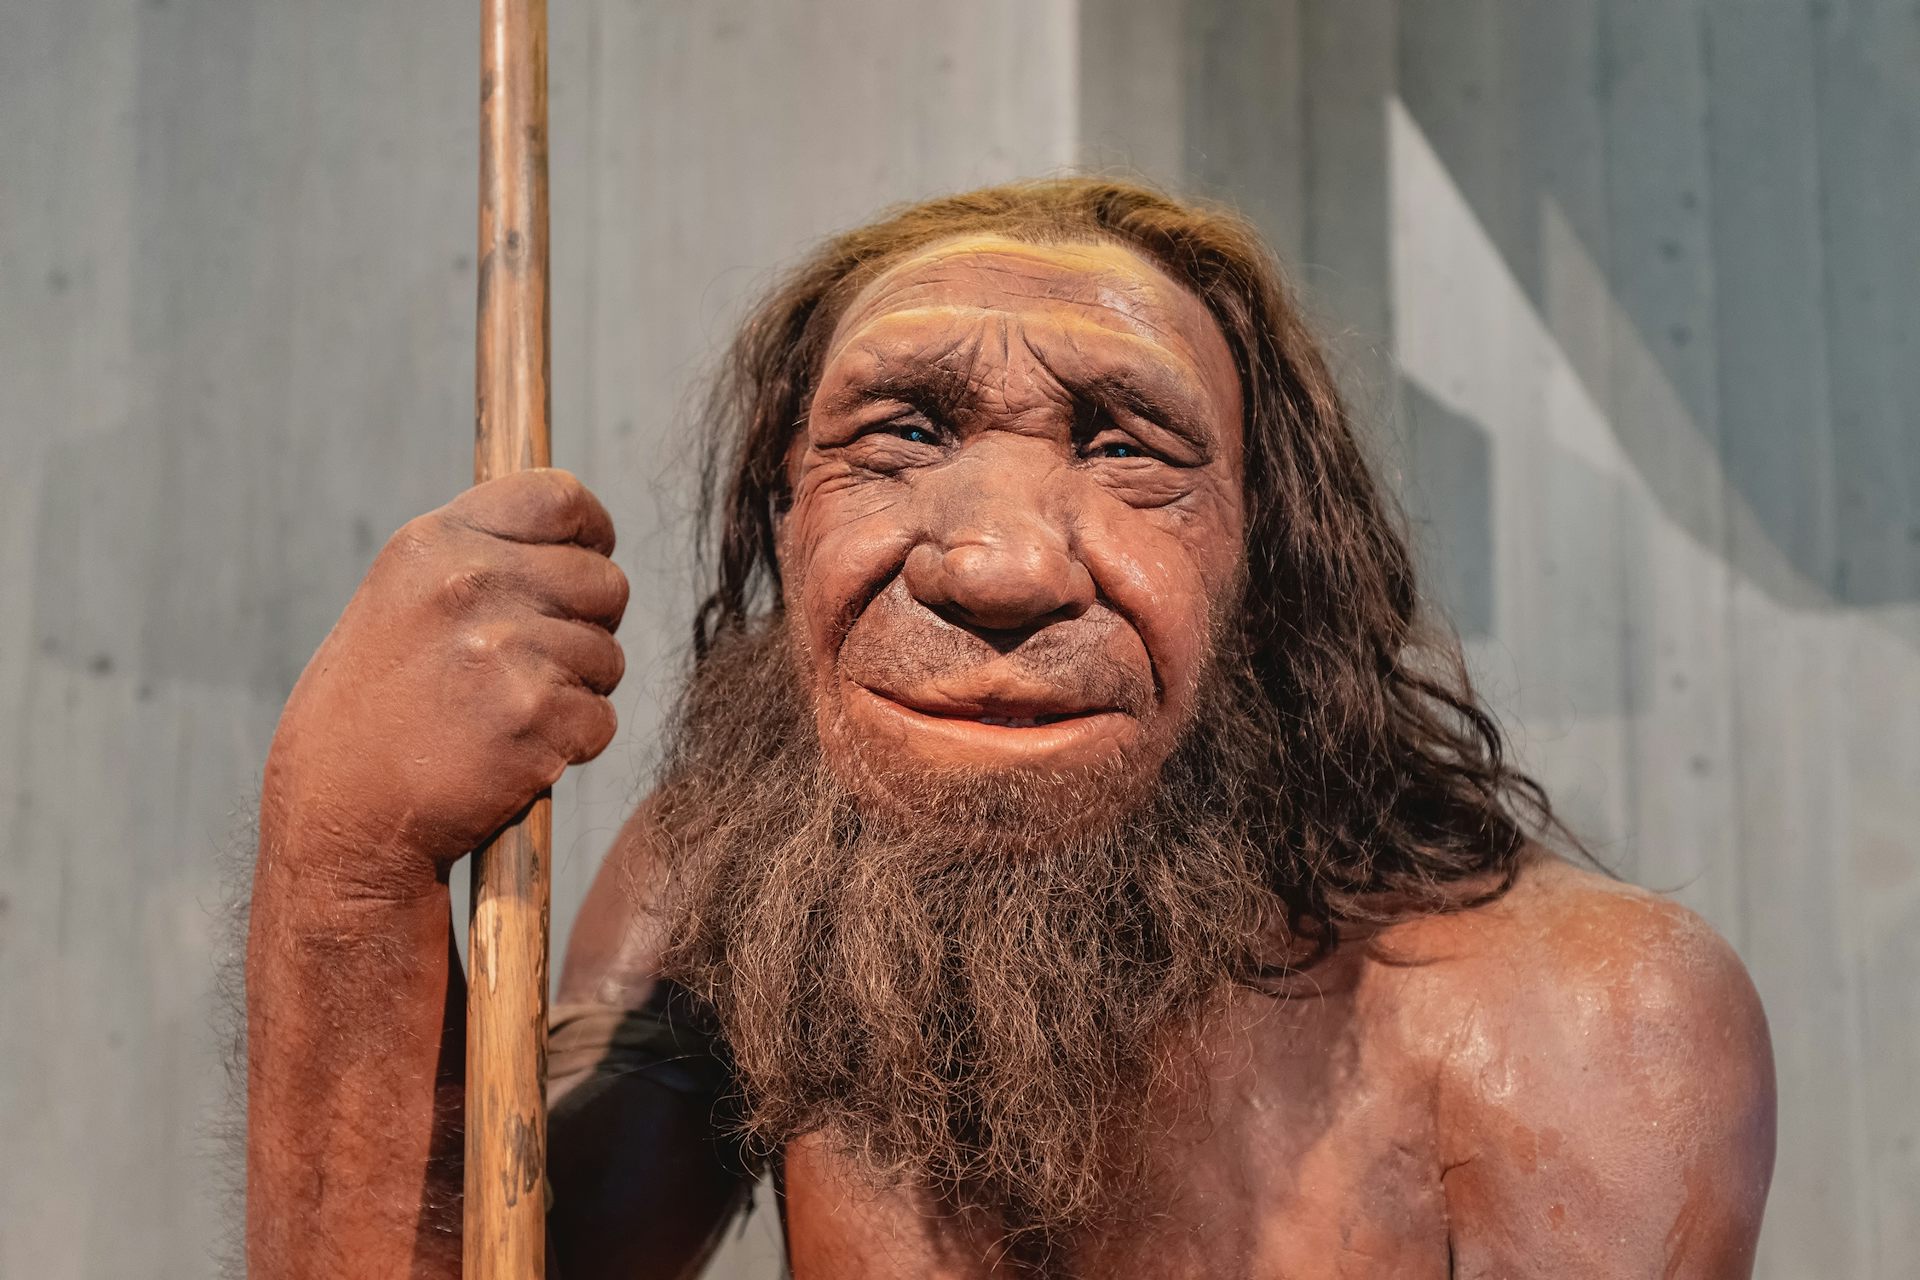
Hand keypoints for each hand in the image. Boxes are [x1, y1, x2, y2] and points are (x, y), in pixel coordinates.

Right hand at [262, 468, 627, 895]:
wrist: (341, 816)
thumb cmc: (377, 712)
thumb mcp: (404, 602)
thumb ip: (479, 559)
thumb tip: (575, 531)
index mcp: (436, 542)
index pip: (561, 498)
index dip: (592, 533)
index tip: (590, 558)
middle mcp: (471, 582)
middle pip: (606, 583)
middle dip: (588, 626)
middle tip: (535, 666)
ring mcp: (504, 647)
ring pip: (608, 658)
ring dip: (576, 692)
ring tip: (504, 716)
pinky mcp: (533, 714)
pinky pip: (600, 720)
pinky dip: (573, 745)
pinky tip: (513, 755)